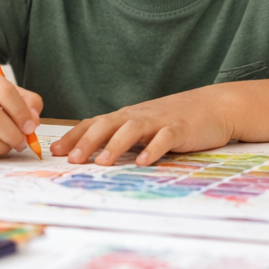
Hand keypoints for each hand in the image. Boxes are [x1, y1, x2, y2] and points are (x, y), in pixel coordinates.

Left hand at [50, 88, 232, 167]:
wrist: (213, 106)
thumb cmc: (174, 119)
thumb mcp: (143, 126)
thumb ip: (121, 137)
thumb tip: (93, 156)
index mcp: (126, 116)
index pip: (93, 123)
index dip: (73, 136)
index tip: (54, 152)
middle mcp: (138, 116)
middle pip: (107, 124)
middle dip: (87, 142)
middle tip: (72, 160)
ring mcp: (159, 121)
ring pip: (132, 129)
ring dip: (116, 145)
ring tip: (103, 162)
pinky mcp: (180, 129)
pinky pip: (165, 138)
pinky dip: (153, 149)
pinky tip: (144, 161)